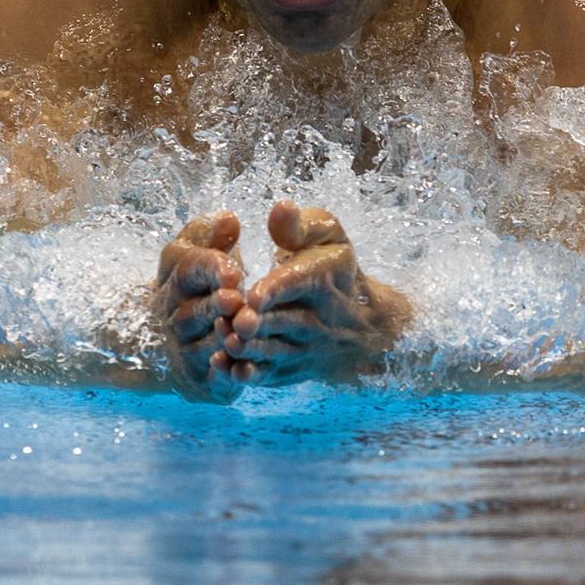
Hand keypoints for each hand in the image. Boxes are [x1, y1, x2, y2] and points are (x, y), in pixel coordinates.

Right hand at [149, 210, 247, 402]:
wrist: (176, 337)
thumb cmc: (205, 284)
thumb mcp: (203, 251)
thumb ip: (215, 234)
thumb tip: (229, 220)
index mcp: (176, 277)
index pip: (187, 268)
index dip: (210, 269)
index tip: (233, 270)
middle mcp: (173, 315)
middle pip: (191, 311)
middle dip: (213, 306)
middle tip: (236, 300)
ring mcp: (181, 349)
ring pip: (199, 346)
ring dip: (219, 340)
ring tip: (239, 333)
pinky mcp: (197, 378)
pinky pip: (209, 377)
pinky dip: (222, 374)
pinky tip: (238, 367)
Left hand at [222, 201, 410, 387]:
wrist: (365, 328)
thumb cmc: (336, 271)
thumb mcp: (330, 238)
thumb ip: (301, 224)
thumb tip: (280, 209)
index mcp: (321, 279)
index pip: (298, 284)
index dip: (274, 290)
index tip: (253, 295)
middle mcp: (315, 319)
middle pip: (278, 323)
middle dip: (250, 321)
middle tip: (227, 316)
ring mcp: (301, 348)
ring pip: (268, 351)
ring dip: (242, 345)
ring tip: (221, 333)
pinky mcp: (288, 370)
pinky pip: (264, 375)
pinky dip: (241, 372)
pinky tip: (220, 361)